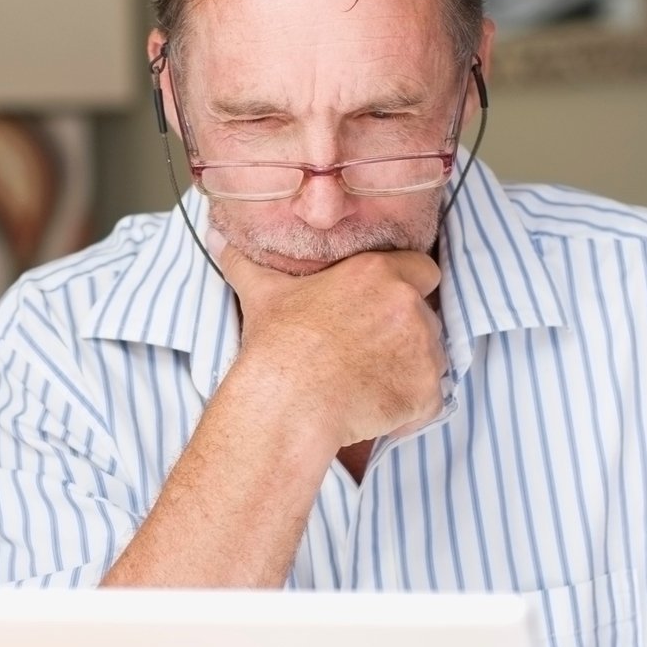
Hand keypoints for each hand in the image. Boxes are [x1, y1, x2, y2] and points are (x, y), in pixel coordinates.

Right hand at [212, 230, 446, 451]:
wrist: (288, 402)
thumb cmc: (277, 346)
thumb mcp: (262, 294)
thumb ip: (246, 262)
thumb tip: (216, 237)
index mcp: (379, 273)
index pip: (422, 269)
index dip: (408, 288)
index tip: (384, 309)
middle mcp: (409, 306)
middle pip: (426, 317)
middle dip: (404, 334)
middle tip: (366, 352)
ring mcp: (423, 350)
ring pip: (430, 358)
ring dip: (408, 369)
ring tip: (365, 383)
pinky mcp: (425, 392)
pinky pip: (429, 401)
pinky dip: (409, 409)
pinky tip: (373, 409)